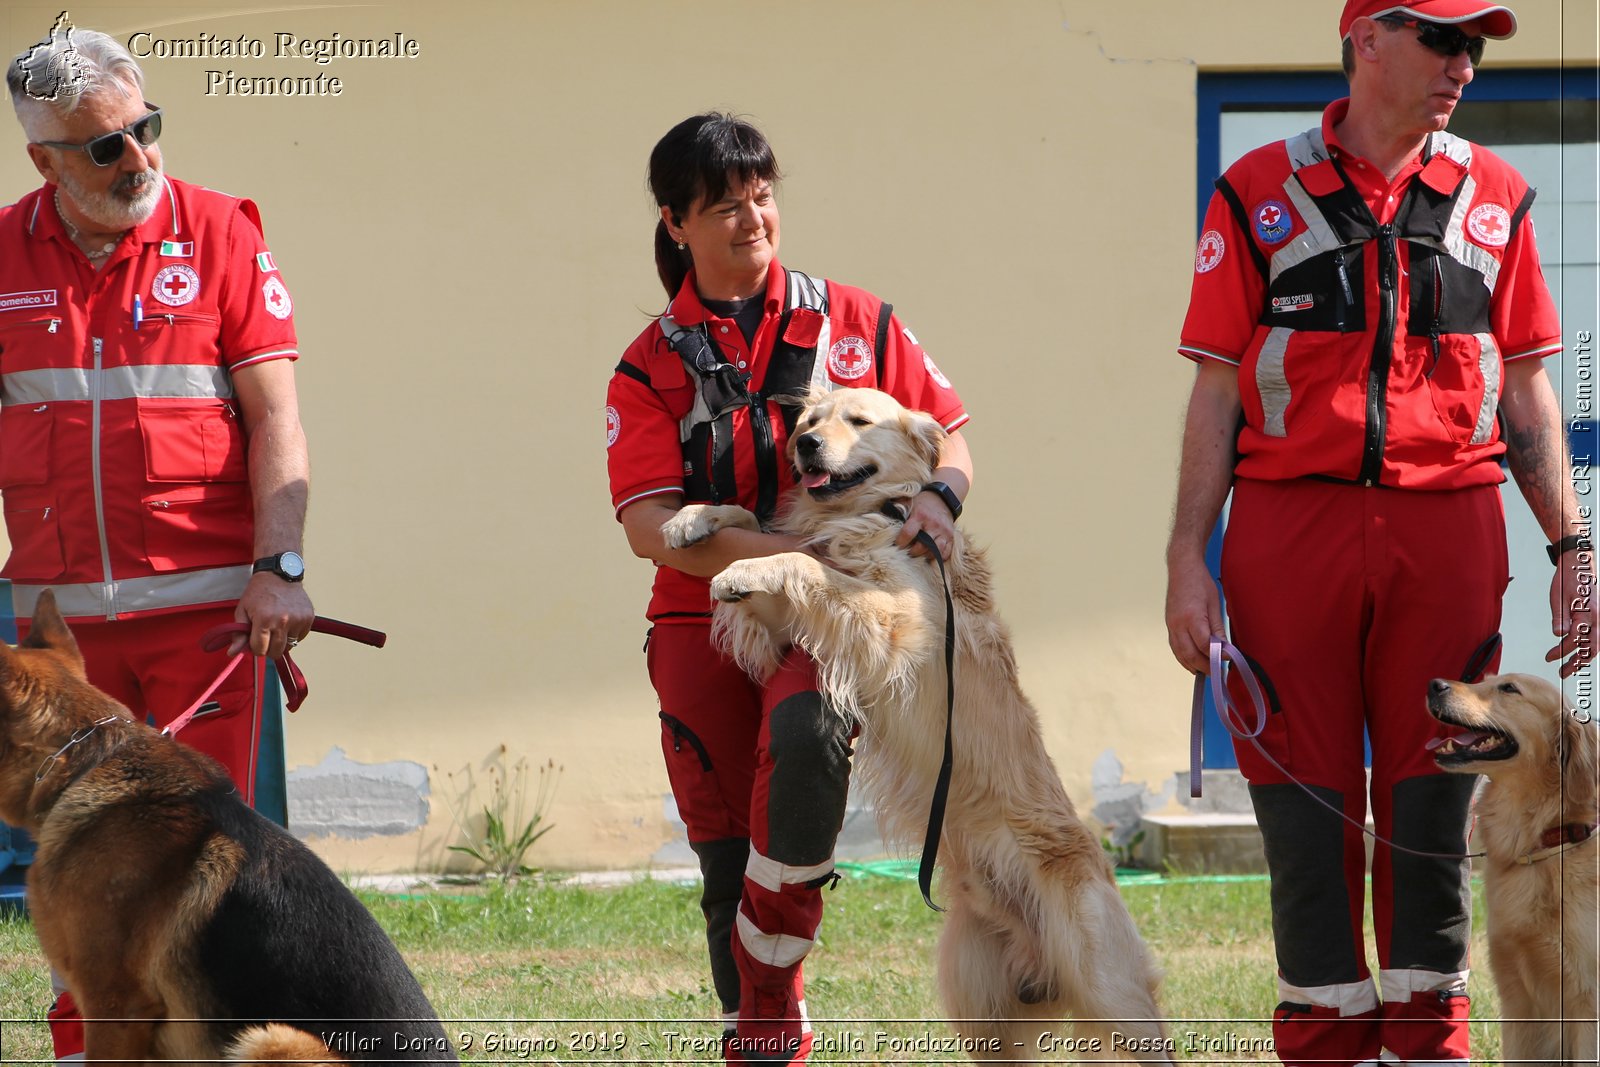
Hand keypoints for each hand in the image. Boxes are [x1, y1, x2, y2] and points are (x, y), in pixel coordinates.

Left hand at [230, 572, 314, 658]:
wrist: (279, 574)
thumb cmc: (258, 592)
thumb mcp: (242, 610)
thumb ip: (238, 634)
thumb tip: (232, 653)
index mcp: (264, 620)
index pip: (260, 650)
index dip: (255, 647)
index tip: (255, 640)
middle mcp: (283, 621)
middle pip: (275, 652)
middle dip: (268, 648)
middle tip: (266, 636)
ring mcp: (298, 620)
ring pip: (289, 646)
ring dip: (282, 641)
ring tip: (277, 627)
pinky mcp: (308, 618)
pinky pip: (300, 637)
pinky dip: (293, 634)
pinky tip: (287, 622)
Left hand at [897, 489, 956, 559]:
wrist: (943, 498)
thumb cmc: (922, 502)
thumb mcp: (909, 501)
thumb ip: (897, 509)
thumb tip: (882, 517)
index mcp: (920, 515)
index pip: (908, 533)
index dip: (901, 542)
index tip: (897, 545)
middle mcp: (933, 524)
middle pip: (922, 546)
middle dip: (913, 552)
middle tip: (907, 553)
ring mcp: (944, 531)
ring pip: (936, 550)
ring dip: (926, 555)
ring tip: (920, 553)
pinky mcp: (951, 536)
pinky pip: (946, 552)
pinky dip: (939, 556)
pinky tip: (931, 554)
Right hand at [1166, 552, 1223, 674]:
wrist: (1182, 569)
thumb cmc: (1201, 583)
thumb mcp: (1215, 604)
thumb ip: (1217, 628)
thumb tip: (1224, 648)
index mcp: (1192, 617)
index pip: (1205, 644)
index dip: (1218, 655)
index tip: (1229, 659)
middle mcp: (1178, 624)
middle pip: (1190, 654)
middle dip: (1205, 666)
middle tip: (1218, 673)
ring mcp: (1171, 626)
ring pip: (1180, 654)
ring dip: (1193, 665)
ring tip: (1207, 672)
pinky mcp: (1169, 626)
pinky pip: (1175, 647)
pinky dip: (1184, 658)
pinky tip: (1193, 663)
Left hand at [1545, 550, 1597, 677]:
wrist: (1580, 565)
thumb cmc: (1567, 580)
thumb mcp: (1558, 598)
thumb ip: (1560, 618)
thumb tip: (1559, 636)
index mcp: (1589, 613)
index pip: (1575, 639)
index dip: (1561, 651)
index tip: (1549, 657)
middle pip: (1590, 648)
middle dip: (1576, 662)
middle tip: (1562, 672)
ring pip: (1596, 644)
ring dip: (1583, 657)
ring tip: (1569, 667)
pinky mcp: (1599, 617)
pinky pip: (1596, 637)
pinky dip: (1588, 647)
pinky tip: (1578, 653)